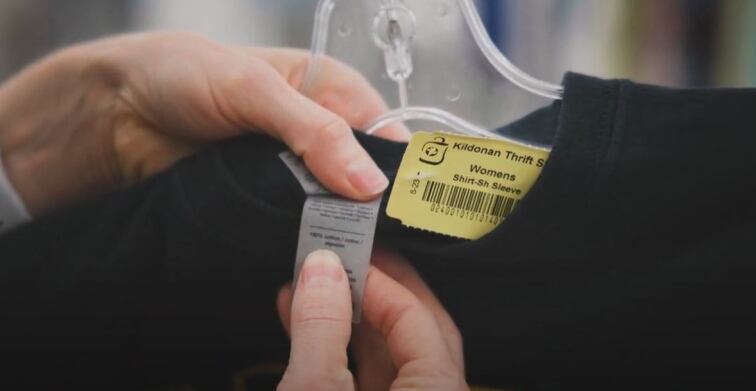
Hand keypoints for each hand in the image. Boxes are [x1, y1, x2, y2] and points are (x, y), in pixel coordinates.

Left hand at [0, 32, 406, 214]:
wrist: (113, 114)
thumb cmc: (181, 76)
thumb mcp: (253, 91)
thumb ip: (314, 132)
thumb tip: (368, 181)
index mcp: (331, 89)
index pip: (385, 134)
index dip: (395, 171)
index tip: (402, 211)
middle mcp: (319, 131)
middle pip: (364, 176)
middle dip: (368, 207)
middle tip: (373, 242)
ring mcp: (294, 171)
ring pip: (334, 207)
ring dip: (336, 227)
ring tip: (345, 255)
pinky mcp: (268, 202)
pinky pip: (299, 225)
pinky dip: (305, 238)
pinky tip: (311, 254)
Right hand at [276, 250, 466, 390]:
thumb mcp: (315, 390)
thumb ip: (320, 327)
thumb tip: (322, 270)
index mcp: (438, 390)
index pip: (415, 315)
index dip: (374, 279)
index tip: (339, 255)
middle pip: (414, 330)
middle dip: (372, 292)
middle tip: (342, 260)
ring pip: (392, 357)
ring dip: (351, 321)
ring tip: (314, 290)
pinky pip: (372, 379)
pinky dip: (341, 355)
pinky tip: (307, 332)